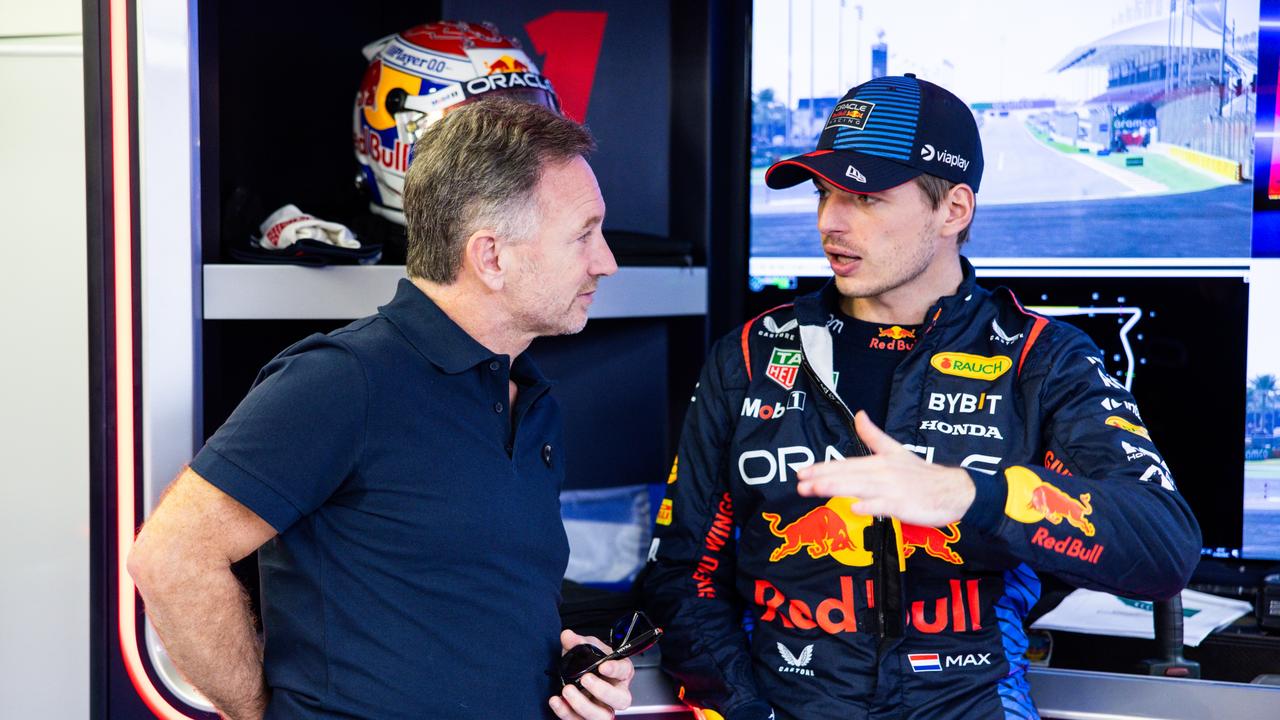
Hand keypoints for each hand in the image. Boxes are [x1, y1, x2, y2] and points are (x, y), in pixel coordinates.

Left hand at [550, 629, 634, 719]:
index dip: (616, 670)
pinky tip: (557, 701)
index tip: (604, 666)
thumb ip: (578, 642)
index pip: (625, 671)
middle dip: (603, 691)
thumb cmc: (591, 662)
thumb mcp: (587, 647)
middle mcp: (616, 694)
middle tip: (586, 678)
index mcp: (620, 673)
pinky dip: (566, 713)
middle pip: (621, 700)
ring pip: (603, 717)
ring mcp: (603, 708)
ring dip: (583, 705)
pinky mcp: (587, 718)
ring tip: (568, 691)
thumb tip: (567, 636)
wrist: (581, 674)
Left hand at [795, 411, 975, 526]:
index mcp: (879, 461)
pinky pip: (884, 506)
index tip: (802, 472)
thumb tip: (859, 415)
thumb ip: (874, 435)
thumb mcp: (896, 450)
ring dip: (838, 488)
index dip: (823, 467)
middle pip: (848, 475)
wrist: (953, 489)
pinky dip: (870, 506)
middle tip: (800, 483)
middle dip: (822, 478)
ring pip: (861, 488)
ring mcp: (892, 489)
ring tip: (816, 489)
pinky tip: (854, 508)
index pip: (845, 464)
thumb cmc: (921, 474)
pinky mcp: (903, 505)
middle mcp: (882, 473)